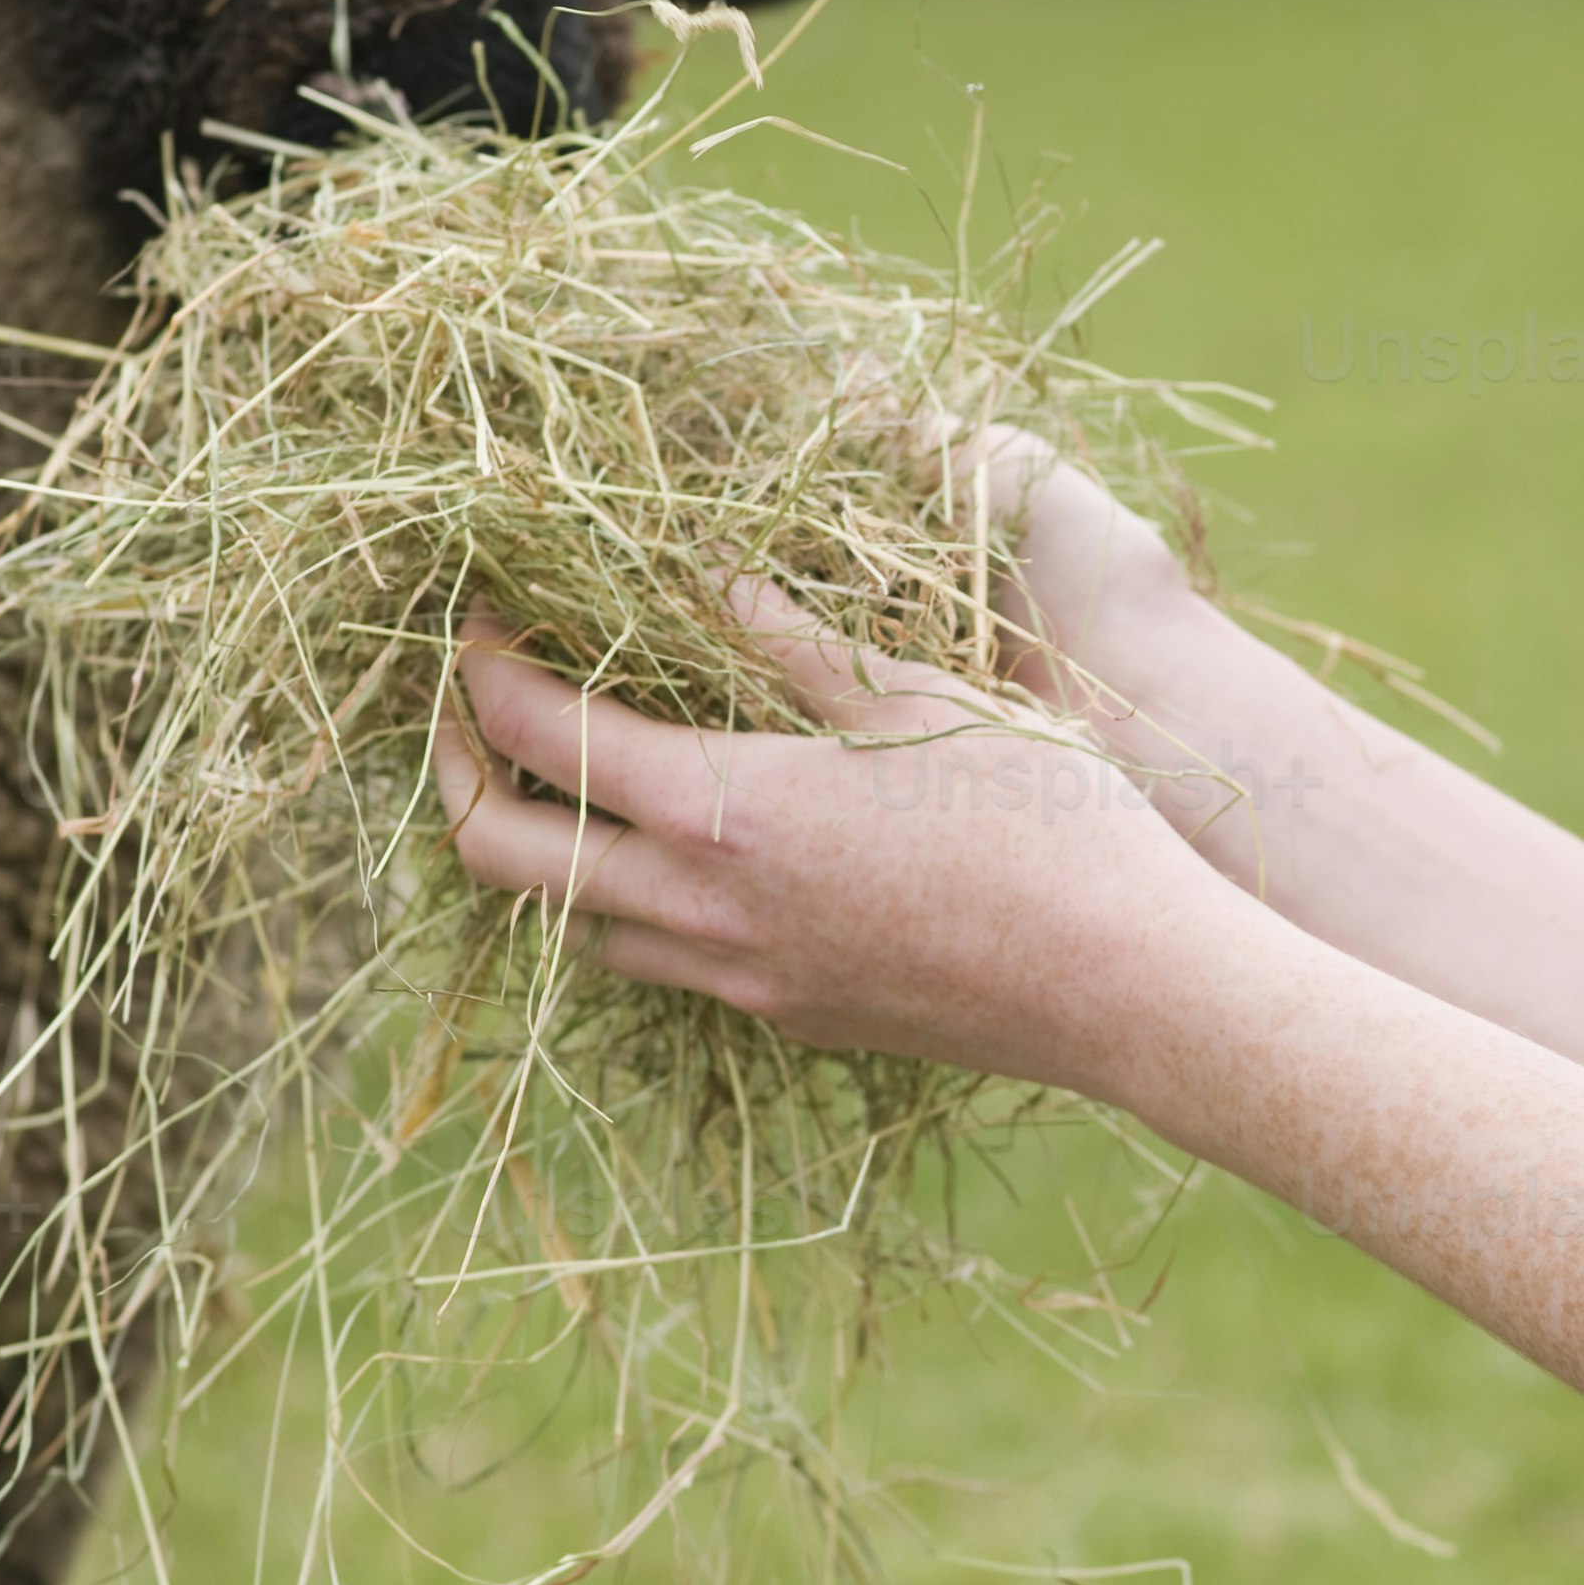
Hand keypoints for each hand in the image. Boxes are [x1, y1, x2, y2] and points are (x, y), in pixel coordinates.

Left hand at [431, 593, 1262, 1097]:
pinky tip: (695, 852)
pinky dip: (636, 905)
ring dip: (549, 850)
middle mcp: (703, 909)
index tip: (482, 614)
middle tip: (475, 707)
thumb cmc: (1042, 818)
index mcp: (721, 810)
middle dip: (457, 773)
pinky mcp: (792, 1017)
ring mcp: (742, 980)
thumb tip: (697, 567)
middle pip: (497, 856)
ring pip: (575, 925)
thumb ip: (788, 638)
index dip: (480, 665)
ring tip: (583, 778)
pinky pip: (664, 965)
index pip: (533, 733)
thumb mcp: (913, 694)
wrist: (1126, 983)